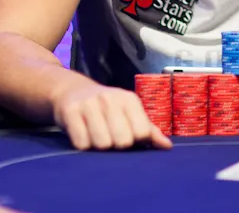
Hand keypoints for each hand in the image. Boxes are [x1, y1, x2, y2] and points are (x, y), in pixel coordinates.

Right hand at [52, 81, 172, 150]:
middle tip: (110, 138)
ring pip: (102, 144)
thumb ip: (148, 130)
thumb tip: (167, 146)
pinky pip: (82, 143)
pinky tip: (83, 134)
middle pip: (123, 141)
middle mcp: (110, 98)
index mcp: (129, 99)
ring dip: (99, 147)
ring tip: (96, 136)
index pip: (142, 133)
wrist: (74, 91)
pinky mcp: (70, 111)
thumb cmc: (107, 108)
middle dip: (117, 146)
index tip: (128, 137)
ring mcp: (90, 103)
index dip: (136, 142)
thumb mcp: (128, 113)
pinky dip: (83, 145)